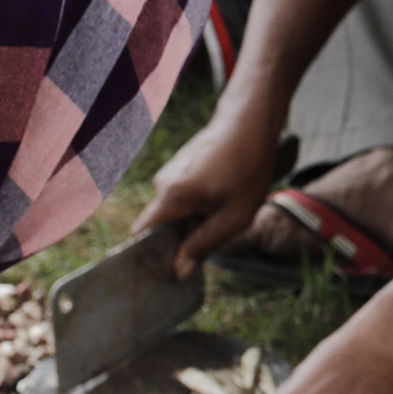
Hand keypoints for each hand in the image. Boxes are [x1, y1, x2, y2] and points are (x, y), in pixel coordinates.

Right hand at [140, 89, 284, 276]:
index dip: (149, 256)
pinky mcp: (179, 168)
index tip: (165, 271)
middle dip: (180, 240)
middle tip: (209, 244)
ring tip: (221, 214)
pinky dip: (196, 206)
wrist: (252, 122)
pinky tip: (220, 199)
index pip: (141, 235)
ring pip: (174, 212)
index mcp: (171, 196)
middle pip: (160, 226)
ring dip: (192, 221)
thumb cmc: (248, 167)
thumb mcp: (234, 217)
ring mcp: (170, 173)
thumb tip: (179, 271)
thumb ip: (204, 245)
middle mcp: (162, 184)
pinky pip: (181, 197)